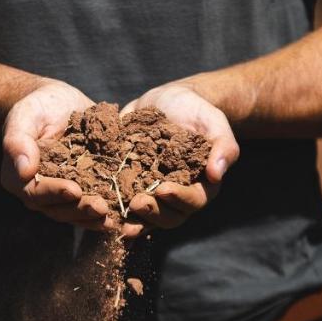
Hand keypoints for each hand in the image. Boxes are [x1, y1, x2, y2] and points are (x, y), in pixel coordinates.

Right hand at [0, 79, 125, 231]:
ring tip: (113, 218)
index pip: (35, 192)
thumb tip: (24, 172)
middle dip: (80, 209)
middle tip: (100, 208)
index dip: (55, 193)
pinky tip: (120, 217)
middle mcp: (37, 192)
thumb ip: (18, 141)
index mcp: (17, 178)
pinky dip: (104, 215)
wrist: (59, 104)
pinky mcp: (81, 192)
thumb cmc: (38, 107)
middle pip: (57, 209)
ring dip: (93, 218)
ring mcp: (60, 196)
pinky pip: (89, 208)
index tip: (74, 191)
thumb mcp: (25, 115)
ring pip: (75, 213)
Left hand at [121, 81, 239, 229]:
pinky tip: (98, 207)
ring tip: (116, 218)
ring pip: (144, 216)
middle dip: (152, 213)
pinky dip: (112, 207)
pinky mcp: (131, 184)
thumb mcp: (214, 123)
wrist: (171, 101)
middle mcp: (176, 195)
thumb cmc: (198, 112)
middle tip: (136, 203)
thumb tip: (217, 174)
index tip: (164, 189)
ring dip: (132, 220)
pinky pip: (122, 201)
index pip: (193, 200)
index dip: (179, 198)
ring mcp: (152, 192)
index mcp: (200, 185)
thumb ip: (223, 147)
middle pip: (168, 216)